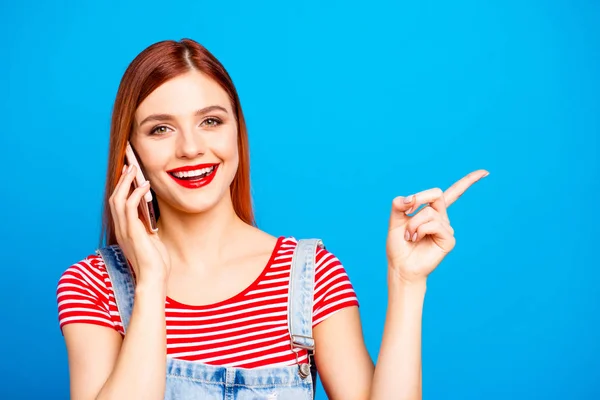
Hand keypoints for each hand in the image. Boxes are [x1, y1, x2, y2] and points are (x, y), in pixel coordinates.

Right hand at [109, 164, 170, 285]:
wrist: (154, 278)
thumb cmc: (155, 262)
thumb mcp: (151, 239)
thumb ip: (147, 226)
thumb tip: (151, 212)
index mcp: (124, 229)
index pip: (118, 203)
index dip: (121, 186)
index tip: (128, 171)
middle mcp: (120, 228)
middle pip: (114, 197)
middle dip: (122, 179)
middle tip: (129, 163)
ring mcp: (124, 230)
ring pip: (118, 199)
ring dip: (126, 182)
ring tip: (134, 168)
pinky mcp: (132, 232)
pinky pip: (129, 207)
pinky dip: (135, 193)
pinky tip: (144, 185)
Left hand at [386, 169, 488, 283]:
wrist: (400, 266)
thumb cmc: (399, 244)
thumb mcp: (395, 219)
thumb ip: (399, 204)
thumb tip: (410, 198)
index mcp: (432, 211)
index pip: (452, 193)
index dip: (468, 182)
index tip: (485, 172)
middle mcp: (442, 218)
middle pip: (436, 195)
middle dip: (418, 200)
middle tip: (406, 214)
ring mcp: (447, 228)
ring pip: (430, 212)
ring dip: (413, 223)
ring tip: (410, 236)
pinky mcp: (449, 239)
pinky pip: (434, 224)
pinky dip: (420, 229)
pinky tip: (416, 239)